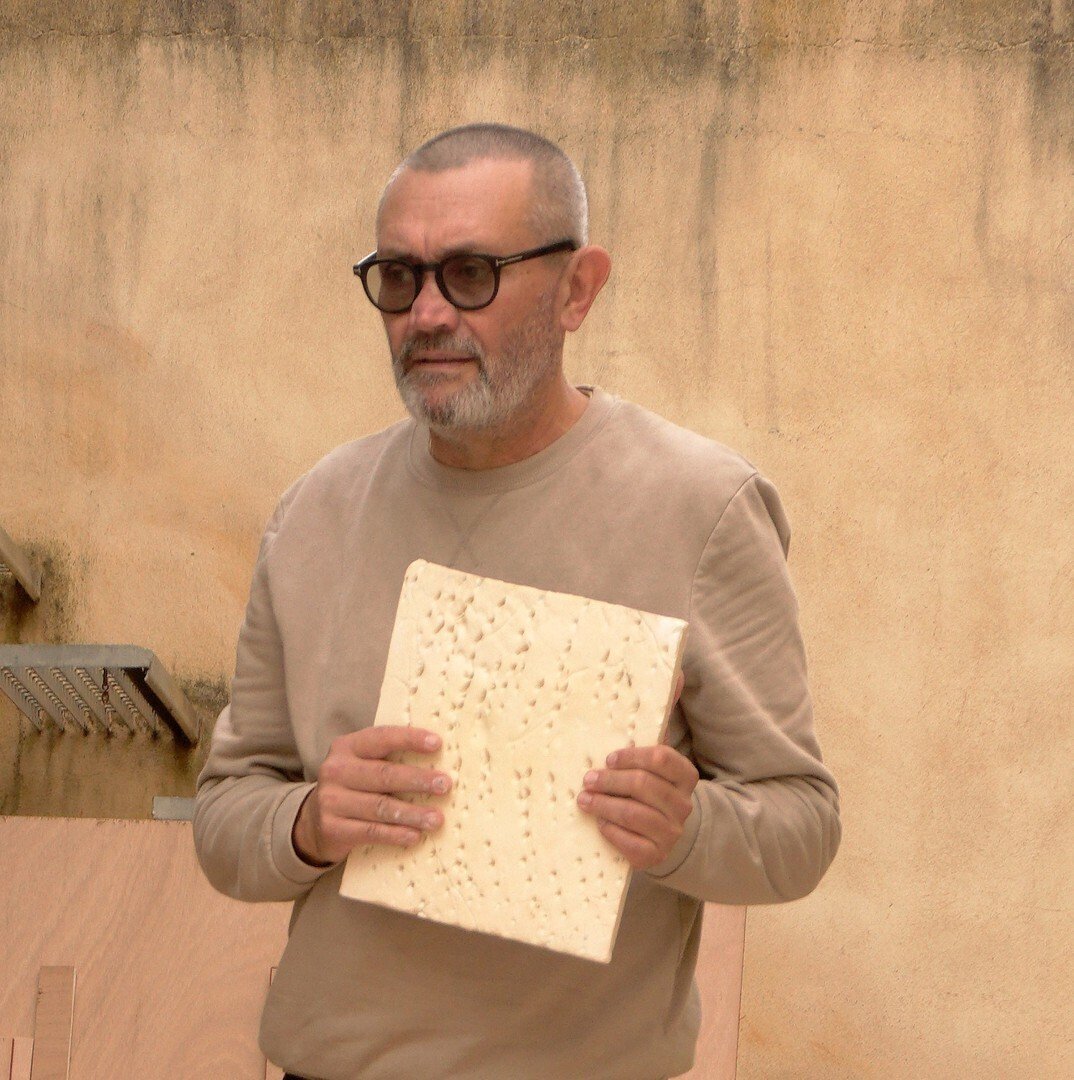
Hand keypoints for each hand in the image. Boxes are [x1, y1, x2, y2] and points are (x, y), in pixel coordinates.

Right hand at [292, 726, 451, 866]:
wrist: (313, 821)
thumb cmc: (353, 786)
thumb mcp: (362, 764)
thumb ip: (389, 757)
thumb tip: (438, 759)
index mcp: (346, 747)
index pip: (381, 738)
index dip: (409, 739)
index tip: (437, 743)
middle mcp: (335, 770)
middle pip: (384, 774)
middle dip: (418, 779)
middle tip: (445, 785)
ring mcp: (331, 800)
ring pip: (380, 806)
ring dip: (413, 813)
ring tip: (436, 818)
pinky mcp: (332, 828)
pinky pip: (371, 831)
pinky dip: (396, 834)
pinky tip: (415, 836)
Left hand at [575, 672, 697, 869]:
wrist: (667, 834)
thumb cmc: (652, 786)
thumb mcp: (657, 755)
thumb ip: (662, 716)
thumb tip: (674, 671)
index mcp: (685, 776)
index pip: (661, 759)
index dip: (631, 756)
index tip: (608, 756)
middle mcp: (683, 805)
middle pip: (643, 786)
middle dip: (610, 781)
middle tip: (587, 778)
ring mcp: (671, 833)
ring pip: (635, 815)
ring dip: (604, 806)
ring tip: (583, 799)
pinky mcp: (654, 857)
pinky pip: (631, 845)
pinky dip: (611, 832)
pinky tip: (599, 824)